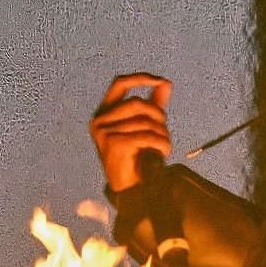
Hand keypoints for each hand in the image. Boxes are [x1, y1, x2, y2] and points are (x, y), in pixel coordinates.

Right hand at [90, 73, 172, 192]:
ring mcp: (104, 132)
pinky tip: (164, 152)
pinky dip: (161, 143)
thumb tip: (166, 83)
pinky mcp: (113, 144)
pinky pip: (146, 136)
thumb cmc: (137, 155)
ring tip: (165, 145)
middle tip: (165, 131)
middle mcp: (99, 120)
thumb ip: (154, 105)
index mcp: (104, 112)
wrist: (131, 188)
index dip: (140, 79)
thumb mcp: (146, 126)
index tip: (161, 80)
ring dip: (162, 133)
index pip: (120, 84)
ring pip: (145, 121)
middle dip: (158, 115)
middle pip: (138, 103)